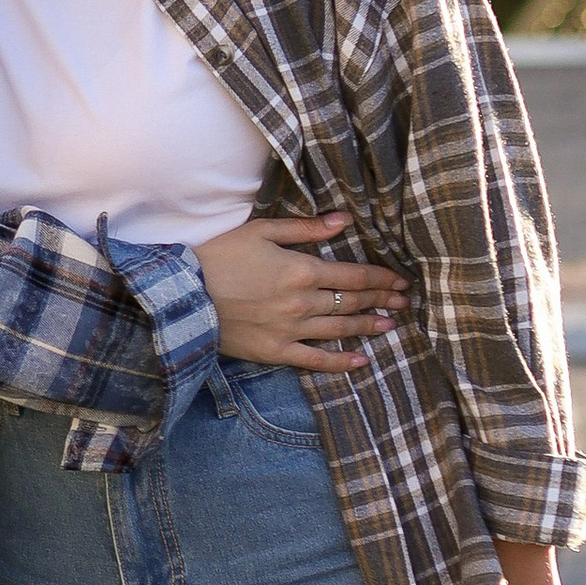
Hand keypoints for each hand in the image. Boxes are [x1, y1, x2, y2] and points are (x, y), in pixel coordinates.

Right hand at [195, 214, 408, 367]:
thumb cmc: (217, 255)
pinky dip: (340, 363)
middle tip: (403, 302)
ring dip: (368, 327)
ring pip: (340, 329)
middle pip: (352, 303)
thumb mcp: (261, 231)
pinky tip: (360, 361)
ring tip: (390, 326)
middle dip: (381, 301)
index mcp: (302, 270)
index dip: (381, 279)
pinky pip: (316, 361)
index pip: (353, 277)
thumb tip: (343, 221)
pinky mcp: (275, 351)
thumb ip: (305, 229)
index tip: (400, 281)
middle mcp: (303, 303)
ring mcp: (291, 330)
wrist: (182, 294)